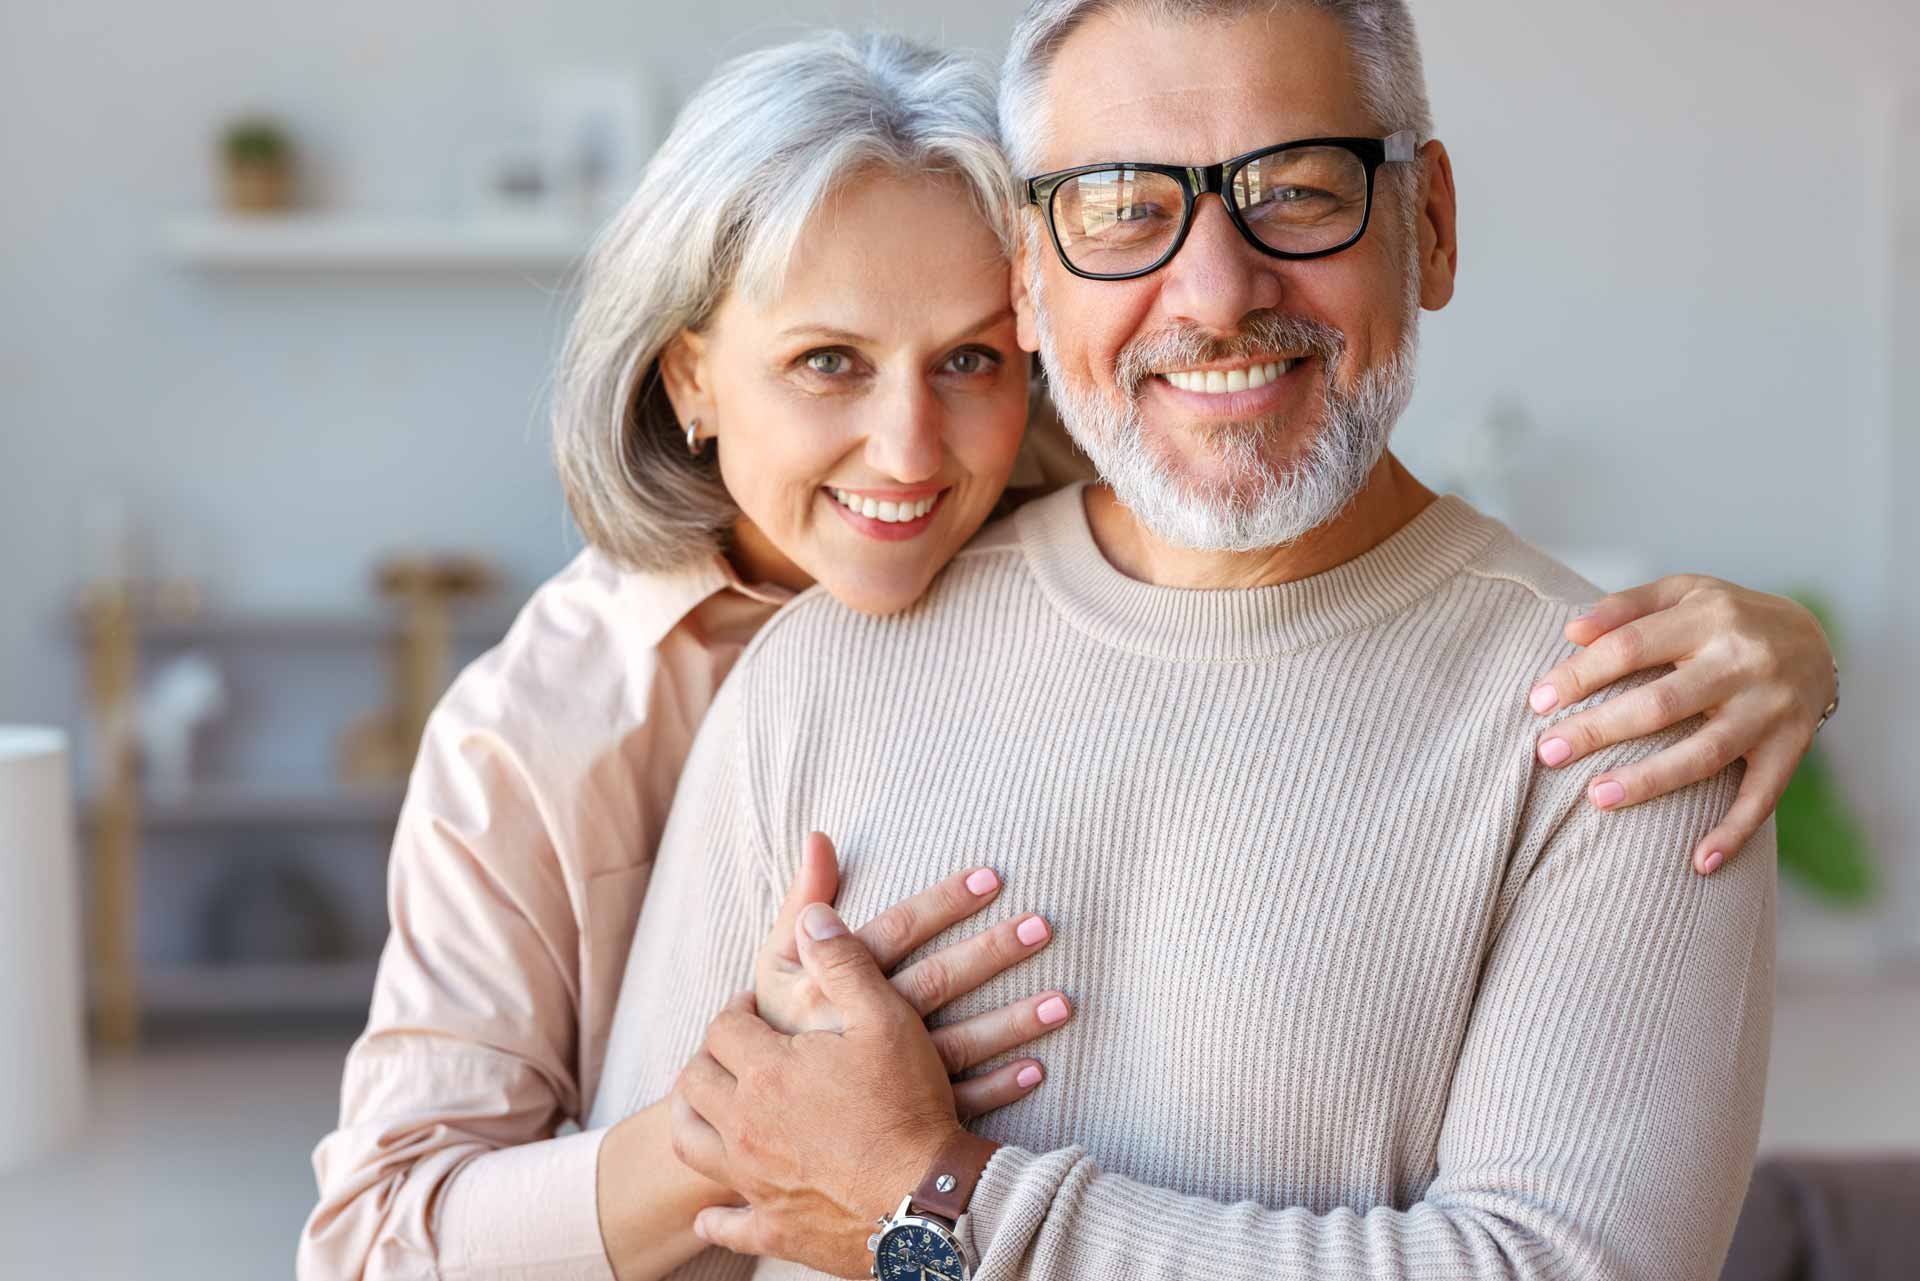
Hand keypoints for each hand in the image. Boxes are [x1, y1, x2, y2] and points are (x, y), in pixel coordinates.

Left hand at [673, 903, 981, 1276]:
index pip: (724, 1027)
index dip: (736, 1010)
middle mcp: (745, 1126)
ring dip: (693, 1118)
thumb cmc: (908, 1105)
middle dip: (709, 1057)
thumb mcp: (885, 1018)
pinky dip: (715, 1218)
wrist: (929, 1200)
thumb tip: (811, 916)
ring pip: (691, 1143)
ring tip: (709, 1105)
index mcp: (766, 1072)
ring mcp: (753, 1180)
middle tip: (733, 1049)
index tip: (752, 1008)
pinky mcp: (771, 1227)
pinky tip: (712, 1214)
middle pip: (695, 1080)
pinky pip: (726, 1224)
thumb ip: (844, 963)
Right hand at [754, 833, 1069, 1118]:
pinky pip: (958, 1102)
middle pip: (936, 982)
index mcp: (832, 984)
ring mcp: (885, 1078)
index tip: (991, 877)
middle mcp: (861, 1029)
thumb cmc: (776, 1022)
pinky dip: (998, 1088)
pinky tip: (1038, 1068)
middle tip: (1042, 926)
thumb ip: (802, 900)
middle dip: (991, 953)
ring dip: (1012, 1023)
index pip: (898, 932)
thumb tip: (821, 834)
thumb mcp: (777, 961)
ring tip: (1063, 1000)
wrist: (762, 1114)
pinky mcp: (902, 1115)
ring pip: (958, 1044)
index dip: (942, 903)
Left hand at [1526, 576, 1835, 875]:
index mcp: (1708, 617)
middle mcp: (1743, 662)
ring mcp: (1770, 709)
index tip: (1537, 702)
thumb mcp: (1683, 592)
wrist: (1817, 639)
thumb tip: (1570, 631)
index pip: (1630, 647)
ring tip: (1596, 797)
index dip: (1580, 675)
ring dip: (1649, 781)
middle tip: (1547, 752)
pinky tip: (1699, 862)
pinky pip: (1763, 796)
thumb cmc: (1726, 617)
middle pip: (1660, 704)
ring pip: (1704, 753)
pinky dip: (1734, 832)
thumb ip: (1625, 607)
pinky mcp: (1793, 747)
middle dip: (1598, 730)